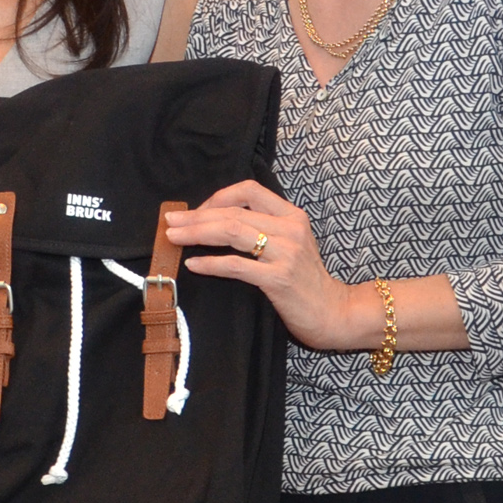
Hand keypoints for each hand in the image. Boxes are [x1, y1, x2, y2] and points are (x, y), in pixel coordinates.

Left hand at [168, 182, 367, 351]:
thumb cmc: (305, 281)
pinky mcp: (279, 279)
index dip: (217, 198)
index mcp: (292, 215)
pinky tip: (193, 264)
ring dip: (197, 233)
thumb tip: (216, 221)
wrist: (332, 312)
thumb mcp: (290, 245)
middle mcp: (290, 229)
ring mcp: (286, 253)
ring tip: (174, 237)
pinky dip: (210, 263)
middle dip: (196, 216)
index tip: (196, 212)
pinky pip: (236, 265)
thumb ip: (263, 229)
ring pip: (232, 232)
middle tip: (170, 221)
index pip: (248, 190)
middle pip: (233, 212)